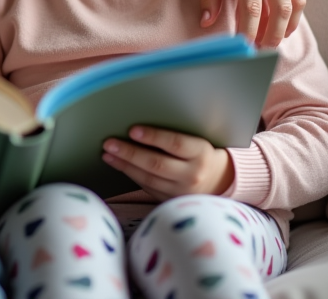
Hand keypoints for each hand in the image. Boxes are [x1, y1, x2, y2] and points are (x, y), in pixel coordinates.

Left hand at [102, 125, 233, 200]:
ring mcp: (182, 191)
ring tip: (108, 154)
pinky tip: (119, 165)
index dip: (153, 136)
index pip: (175, 143)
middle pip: (157, 164)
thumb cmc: (201, 152)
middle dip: (130, 153)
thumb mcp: (197, 140)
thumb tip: (139, 126)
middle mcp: (193, 175)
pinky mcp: (172, 201)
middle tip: (109, 143)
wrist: (219, 180)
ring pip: (148, 178)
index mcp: (201, 153)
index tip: (133, 130)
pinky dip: (131, 175)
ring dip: (125, 165)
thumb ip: (175, 135)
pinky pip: (148, 188)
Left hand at [201, 0, 304, 47]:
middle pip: (279, 9)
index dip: (249, 31)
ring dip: (286, 27)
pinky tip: (284, 25)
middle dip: (272, 35)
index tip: (243, 47)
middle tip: (261, 52)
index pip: (252, 7)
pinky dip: (294, 12)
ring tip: (274, 42)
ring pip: (295, 3)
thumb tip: (207, 22)